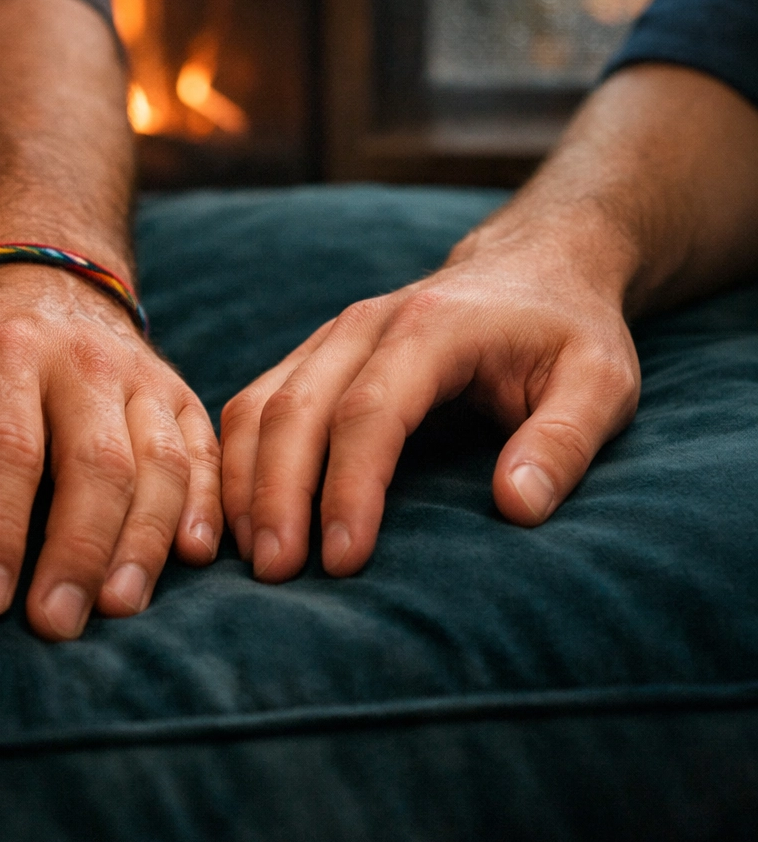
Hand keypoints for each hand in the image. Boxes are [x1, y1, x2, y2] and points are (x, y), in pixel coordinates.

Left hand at [0, 264, 222, 638]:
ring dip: (145, 541)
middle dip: (78, 550)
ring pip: (162, 463)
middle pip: (97, 463)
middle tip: (56, 625)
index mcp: (2, 352)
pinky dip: (206, 507)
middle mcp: (83, 361)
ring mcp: (141, 376)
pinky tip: (194, 558)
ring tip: (120, 607)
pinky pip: (205, 454)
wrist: (47, 277)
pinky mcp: (179, 394)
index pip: (6, 448)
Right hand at [219, 216, 640, 582]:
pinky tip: (245, 511)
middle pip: (295, 409)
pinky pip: (257, 401)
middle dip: (278, 495)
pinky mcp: (318, 354)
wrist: (533, 266)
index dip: (350, 488)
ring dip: (247, 480)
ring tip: (251, 556)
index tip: (344, 561)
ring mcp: (333, 336)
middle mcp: (366, 324)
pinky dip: (240, 458)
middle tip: (276, 574)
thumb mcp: (600, 382)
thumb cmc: (567, 331)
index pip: (372, 412)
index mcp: (433, 327)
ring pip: (260, 403)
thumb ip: (562, 440)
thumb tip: (515, 508)